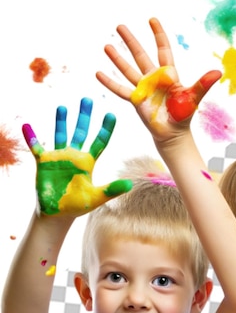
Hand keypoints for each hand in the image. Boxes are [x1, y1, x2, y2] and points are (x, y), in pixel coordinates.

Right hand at [22, 97, 131, 215]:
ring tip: (64, 108)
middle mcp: (74, 156)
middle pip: (81, 132)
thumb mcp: (97, 197)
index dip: (105, 129)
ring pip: (60, 134)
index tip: (112, 114)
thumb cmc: (78, 205)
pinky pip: (36, 146)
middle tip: (88, 100)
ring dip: (61, 122)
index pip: (99, 142)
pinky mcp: (44, 162)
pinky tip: (27, 126)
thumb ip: (112, 189)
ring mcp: (59, 157)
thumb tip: (130, 184)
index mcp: (88, 162)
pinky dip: (32, 137)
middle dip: (84, 116)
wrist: (59, 213)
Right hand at [97, 17, 221, 141]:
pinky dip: (110, 82)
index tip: (152, 20)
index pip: (163, 50)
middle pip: (141, 55)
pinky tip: (98, 73)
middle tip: (120, 26)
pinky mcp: (136, 100)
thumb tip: (218, 72)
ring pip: (128, 69)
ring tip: (107, 45)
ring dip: (117, 58)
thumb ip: (203, 84)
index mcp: (168, 75)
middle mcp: (154, 78)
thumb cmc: (184, 115)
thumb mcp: (193, 97)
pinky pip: (120, 90)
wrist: (174, 134)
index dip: (158, 35)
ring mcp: (143, 88)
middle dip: (131, 41)